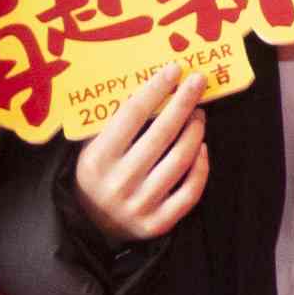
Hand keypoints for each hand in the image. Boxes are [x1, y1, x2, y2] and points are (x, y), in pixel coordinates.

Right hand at [72, 62, 209, 241]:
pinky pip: (190, 192)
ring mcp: (139, 206)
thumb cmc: (98, 173)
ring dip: (195, 131)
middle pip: (161, 134)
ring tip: (199, 114)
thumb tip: (153, 84)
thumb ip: (115, 121)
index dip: (156, 89)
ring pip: (179, 160)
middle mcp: (118, 183)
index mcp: (97, 159)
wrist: (92, 225)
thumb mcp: (92, 146)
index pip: (132, 115)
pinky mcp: (158, 224)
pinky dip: (200, 166)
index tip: (174, 70)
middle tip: (197, 82)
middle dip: (183, 103)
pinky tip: (201, 147)